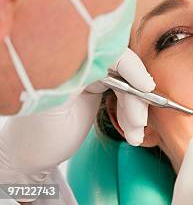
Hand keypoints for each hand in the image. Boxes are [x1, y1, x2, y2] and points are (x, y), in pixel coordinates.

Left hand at [0, 48, 153, 184]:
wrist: (32, 155)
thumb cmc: (35, 134)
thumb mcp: (54, 108)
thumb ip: (78, 83)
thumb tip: (106, 66)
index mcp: (67, 61)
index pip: (108, 52)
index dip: (131, 67)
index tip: (145, 87)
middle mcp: (82, 62)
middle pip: (122, 69)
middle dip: (135, 96)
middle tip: (139, 122)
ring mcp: (92, 74)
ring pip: (127, 84)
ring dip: (136, 110)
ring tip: (135, 135)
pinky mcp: (99, 87)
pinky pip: (124, 95)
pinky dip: (131, 114)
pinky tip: (133, 132)